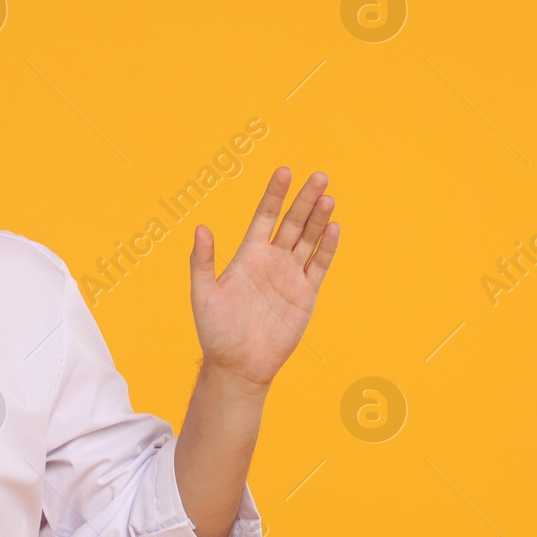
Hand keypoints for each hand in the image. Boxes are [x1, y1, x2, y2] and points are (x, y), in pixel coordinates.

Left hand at [189, 166, 340, 392]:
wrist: (238, 365)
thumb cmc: (215, 330)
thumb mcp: (202, 293)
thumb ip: (202, 261)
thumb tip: (201, 228)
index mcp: (248, 255)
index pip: (265, 216)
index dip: (274, 195)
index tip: (284, 171)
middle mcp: (272, 260)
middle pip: (293, 223)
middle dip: (304, 200)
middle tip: (319, 176)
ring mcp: (290, 276)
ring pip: (309, 240)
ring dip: (319, 219)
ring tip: (329, 197)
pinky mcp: (305, 295)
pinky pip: (319, 266)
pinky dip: (327, 248)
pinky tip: (335, 228)